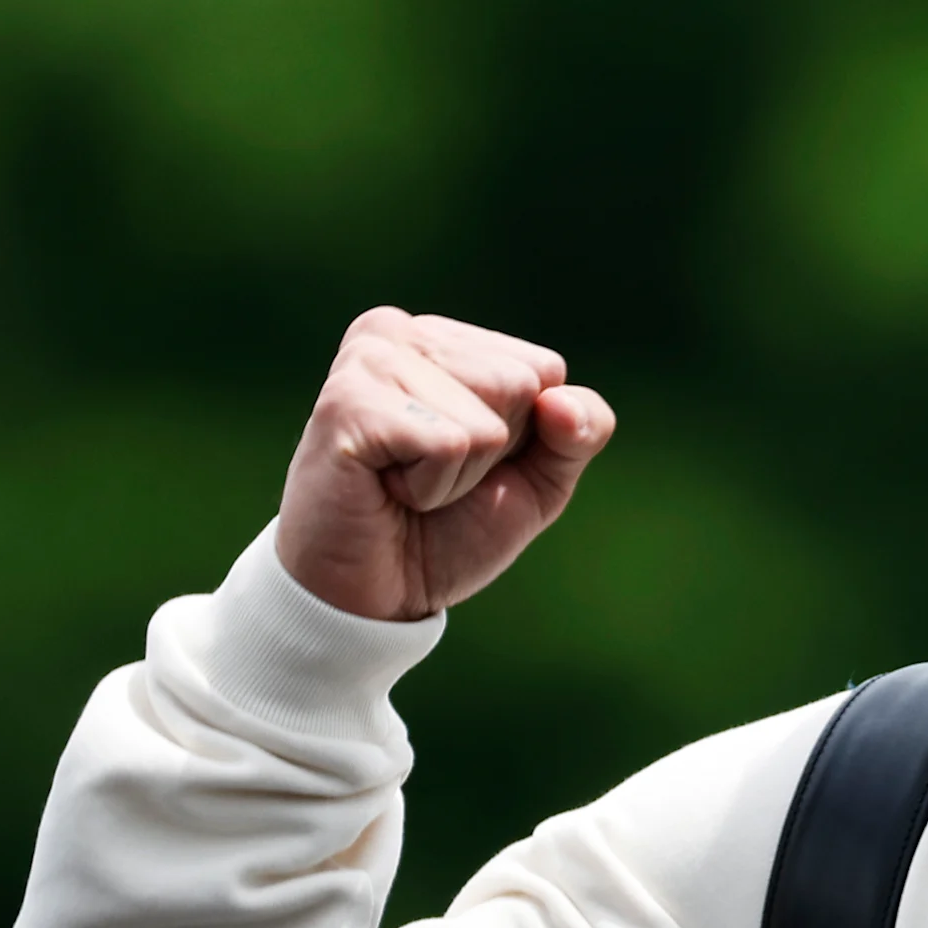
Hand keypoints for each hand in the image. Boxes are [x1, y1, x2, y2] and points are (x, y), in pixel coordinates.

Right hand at [273, 308, 616, 620]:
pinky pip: (450, 444)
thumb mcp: (538, 482)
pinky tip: (384, 488)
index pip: (544, 370)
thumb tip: (561, 402)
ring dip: (456, 476)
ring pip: (486, 419)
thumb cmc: (444, 531)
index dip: (523, 438)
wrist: (368, 597)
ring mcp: (369, 359)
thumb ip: (579, 433)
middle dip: (489, 456)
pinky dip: (430, 488)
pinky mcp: (348, 401)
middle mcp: (399, 330)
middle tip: (427, 478)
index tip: (461, 462)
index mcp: (442, 338)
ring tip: (402, 484)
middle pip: (520, 385)